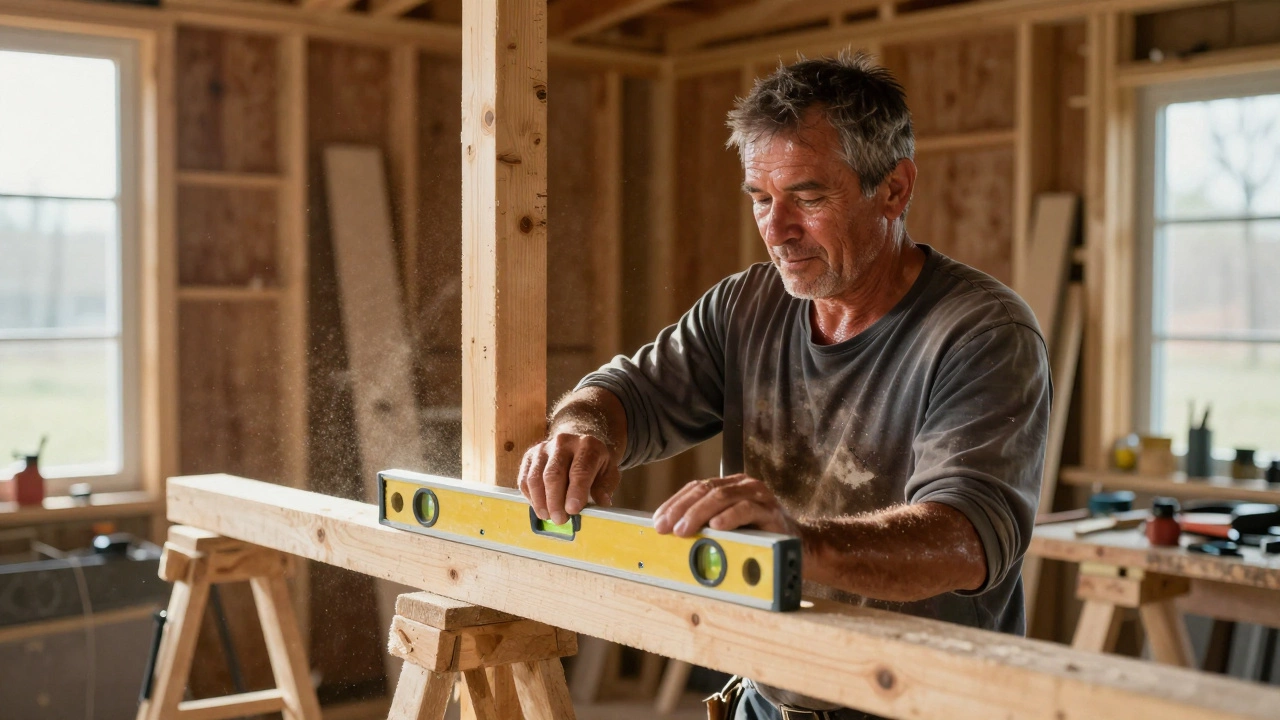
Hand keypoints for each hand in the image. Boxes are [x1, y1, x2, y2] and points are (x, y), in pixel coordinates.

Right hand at [518, 433, 620, 524]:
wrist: (578, 445)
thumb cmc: (594, 464)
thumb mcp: (608, 472)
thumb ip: (605, 486)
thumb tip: (602, 502)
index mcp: (588, 445)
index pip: (580, 470)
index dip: (576, 491)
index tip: (573, 510)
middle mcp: (563, 442)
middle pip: (553, 474)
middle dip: (555, 501)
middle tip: (560, 520)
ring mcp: (543, 448)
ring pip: (535, 478)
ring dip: (541, 502)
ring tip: (548, 516)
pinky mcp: (530, 456)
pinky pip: (525, 479)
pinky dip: (531, 497)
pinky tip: (540, 507)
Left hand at [652, 474, 798, 537]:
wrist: (800, 547)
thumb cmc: (759, 538)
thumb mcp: (728, 529)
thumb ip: (706, 526)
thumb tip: (671, 535)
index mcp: (730, 486)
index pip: (696, 488)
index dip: (674, 503)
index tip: (657, 521)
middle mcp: (743, 486)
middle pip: (705, 490)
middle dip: (681, 509)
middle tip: (665, 528)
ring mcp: (759, 496)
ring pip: (722, 496)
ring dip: (698, 514)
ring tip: (683, 530)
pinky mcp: (772, 512)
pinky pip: (747, 510)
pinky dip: (729, 518)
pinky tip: (715, 527)